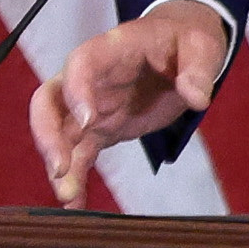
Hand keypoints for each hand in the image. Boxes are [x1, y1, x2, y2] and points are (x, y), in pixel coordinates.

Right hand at [35, 2, 235, 201]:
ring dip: (57, 165)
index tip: (88, 121)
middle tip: (60, 166)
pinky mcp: (99, 130)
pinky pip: (78, 155)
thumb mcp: (201, 47)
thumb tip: (196, 97)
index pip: (79, 64)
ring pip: (57, 134)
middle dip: (47, 135)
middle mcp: (89, 80)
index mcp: (110, 50)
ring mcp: (89, 107)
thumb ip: (198, 70)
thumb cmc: (185, 42)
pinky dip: (73, 179)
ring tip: (66, 196)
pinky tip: (74, 205)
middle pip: (49, 102)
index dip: (76, 91)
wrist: (179, 52)